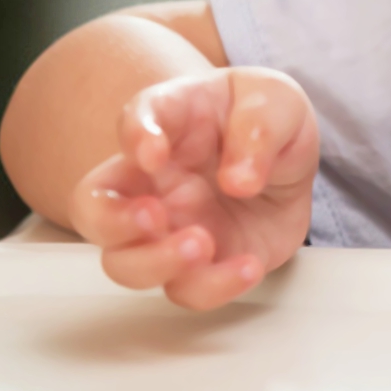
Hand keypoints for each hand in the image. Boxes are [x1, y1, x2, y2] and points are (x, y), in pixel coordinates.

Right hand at [67, 67, 318, 308]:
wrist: (297, 157)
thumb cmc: (268, 120)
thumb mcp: (276, 102)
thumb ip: (258, 130)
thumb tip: (239, 181)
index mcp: (170, 124)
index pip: (134, 120)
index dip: (135, 137)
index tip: (153, 152)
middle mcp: (153, 180)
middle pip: (93, 209)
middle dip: (112, 221)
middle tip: (153, 217)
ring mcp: (171, 226)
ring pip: (125, 263)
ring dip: (155, 263)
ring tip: (203, 244)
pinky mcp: (201, 264)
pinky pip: (188, 289)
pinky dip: (213, 287)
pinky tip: (249, 266)